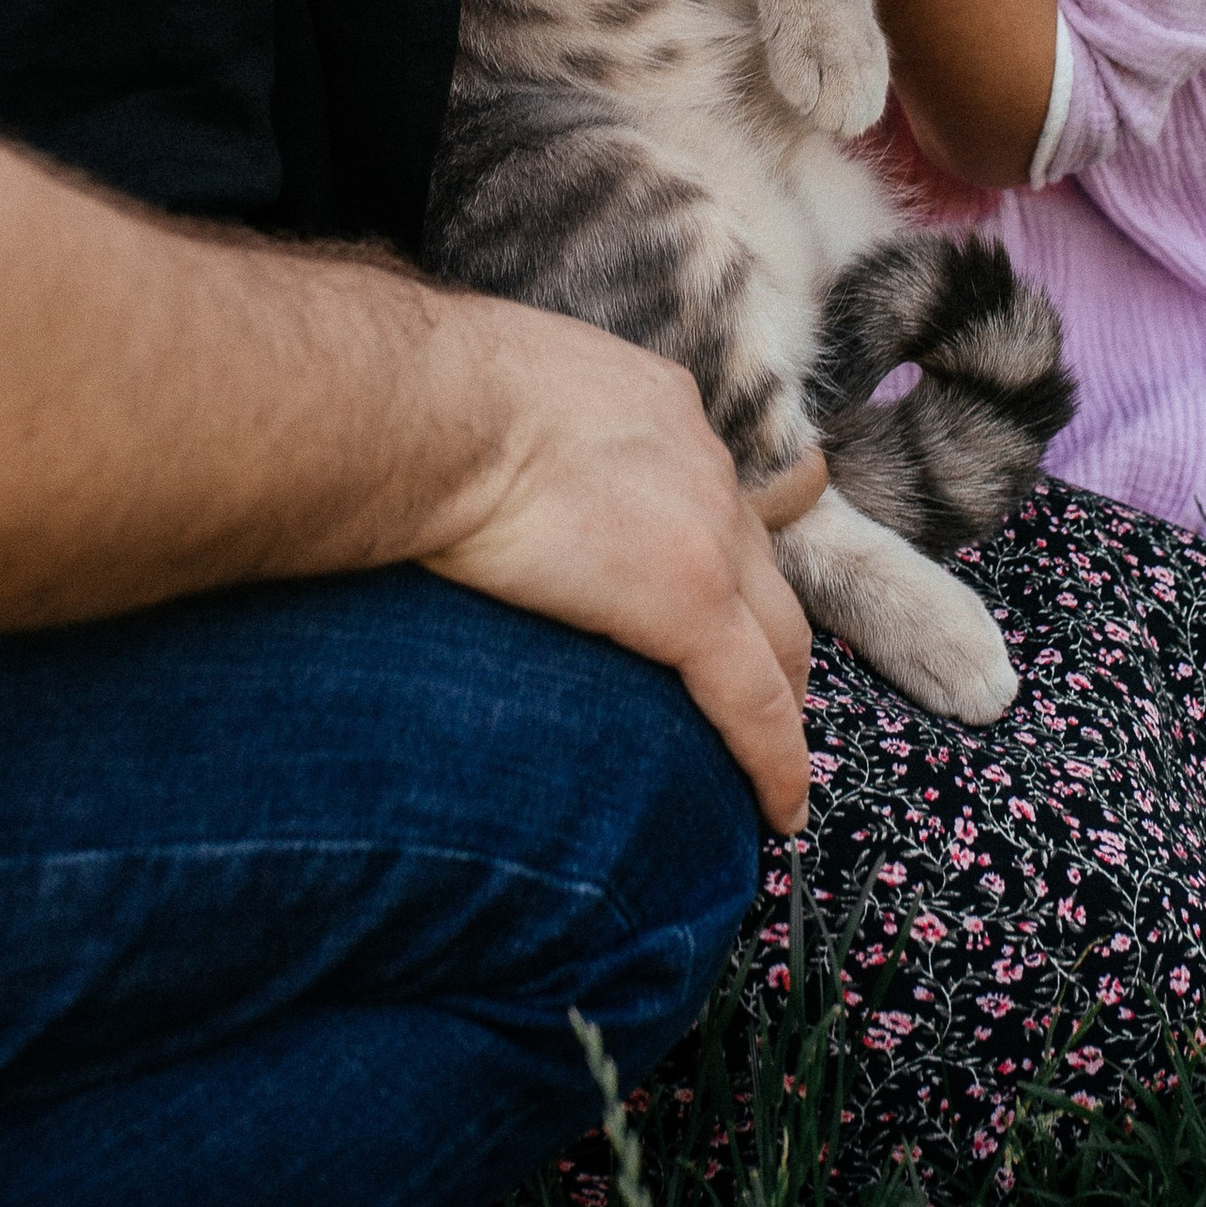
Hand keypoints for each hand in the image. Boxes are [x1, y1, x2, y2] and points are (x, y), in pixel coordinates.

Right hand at [419, 298, 822, 833]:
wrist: (429, 408)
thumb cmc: (421, 398)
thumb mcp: (496, 393)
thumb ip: (518, 434)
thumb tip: (473, 475)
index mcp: (655, 410)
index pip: (709, 498)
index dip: (719, 560)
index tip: (711, 601)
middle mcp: (700, 464)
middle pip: (763, 571)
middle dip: (771, 638)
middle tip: (762, 699)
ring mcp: (706, 534)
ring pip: (777, 638)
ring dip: (783, 700)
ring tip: (772, 764)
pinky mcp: (690, 604)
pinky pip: (755, 703)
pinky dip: (775, 762)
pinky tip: (777, 813)